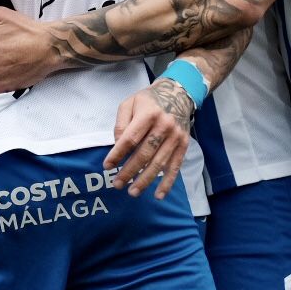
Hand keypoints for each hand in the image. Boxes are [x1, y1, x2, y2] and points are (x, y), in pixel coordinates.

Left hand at [104, 79, 192, 198]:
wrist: (178, 94)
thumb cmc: (149, 100)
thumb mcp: (130, 103)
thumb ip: (121, 123)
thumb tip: (117, 146)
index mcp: (148, 114)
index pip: (130, 138)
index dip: (117, 154)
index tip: (107, 166)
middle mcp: (164, 125)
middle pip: (145, 154)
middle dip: (129, 171)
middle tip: (117, 184)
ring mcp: (176, 137)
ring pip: (159, 163)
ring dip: (145, 180)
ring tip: (133, 192)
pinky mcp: (184, 145)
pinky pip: (175, 167)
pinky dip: (167, 183)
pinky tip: (159, 195)